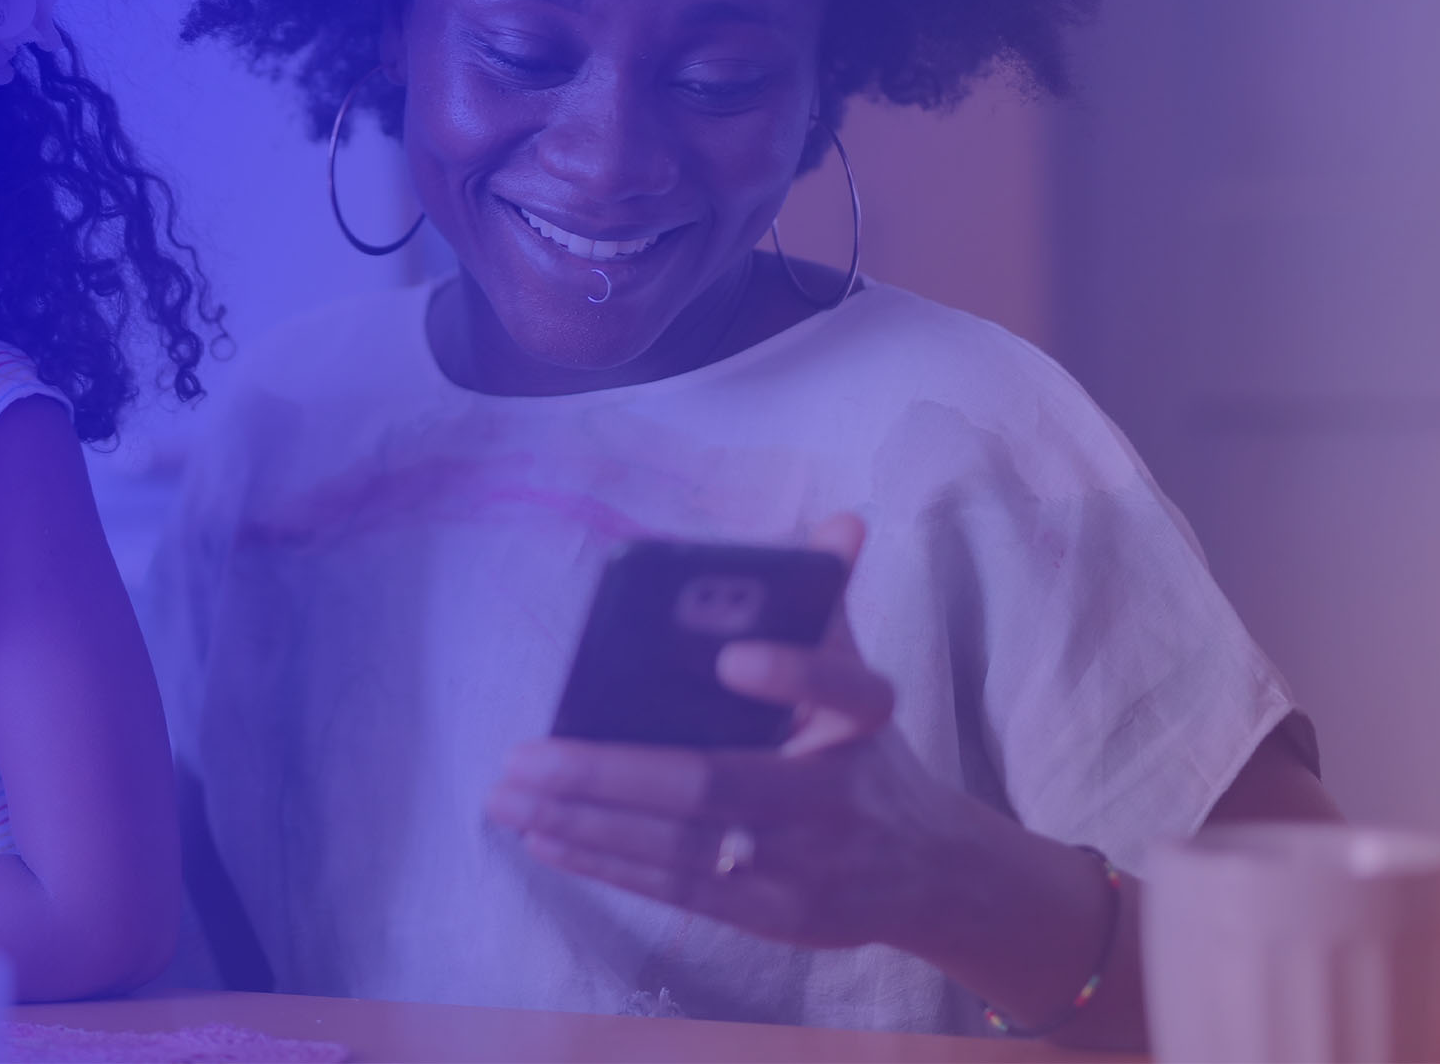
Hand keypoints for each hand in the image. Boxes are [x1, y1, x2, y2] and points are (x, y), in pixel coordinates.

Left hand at [484, 513, 980, 949]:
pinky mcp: (775, 916)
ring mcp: (804, 866)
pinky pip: (678, 888)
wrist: (931, 874)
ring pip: (679, 843)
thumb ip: (827, 606)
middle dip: (607, 771)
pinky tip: (546, 836)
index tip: (733, 656)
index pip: (843, 691)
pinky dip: (606, 861)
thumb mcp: (862, 684)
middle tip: (524, 756)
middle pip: (714, 784)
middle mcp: (836, 799)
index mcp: (866, 725)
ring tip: (509, 796)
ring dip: (583, 819)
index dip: (790, 675)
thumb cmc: (866, 756)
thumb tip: (838, 522)